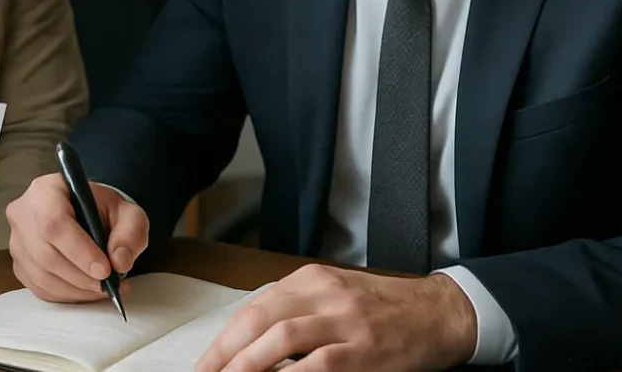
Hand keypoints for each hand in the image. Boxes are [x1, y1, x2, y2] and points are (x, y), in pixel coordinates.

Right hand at [6, 172, 148, 302]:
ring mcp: (17, 241)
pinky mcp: (19, 264)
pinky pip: (39, 288)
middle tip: (108, 284)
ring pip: (41, 275)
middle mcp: (23, 214)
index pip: (54, 222)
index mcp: (46, 190)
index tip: (105, 270)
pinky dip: (67, 295)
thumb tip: (120, 262)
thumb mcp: (127, 213)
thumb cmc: (103, 210)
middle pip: (44, 253)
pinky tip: (87, 291)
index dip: (78, 250)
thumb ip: (130, 233)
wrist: (87, 214)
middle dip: (80, 276)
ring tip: (104, 289)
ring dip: (76, 289)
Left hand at [195, 264, 476, 371]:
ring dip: (248, 364)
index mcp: (310, 279)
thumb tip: (248, 343)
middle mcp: (323, 293)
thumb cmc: (382, 308)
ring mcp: (344, 320)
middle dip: (225, 353)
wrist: (439, 312)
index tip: (203, 365)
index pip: (253, 308)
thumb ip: (294, 310)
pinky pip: (319, 364)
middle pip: (259, 320)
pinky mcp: (365, 349)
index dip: (223, 339)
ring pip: (282, 338)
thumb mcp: (333, 296)